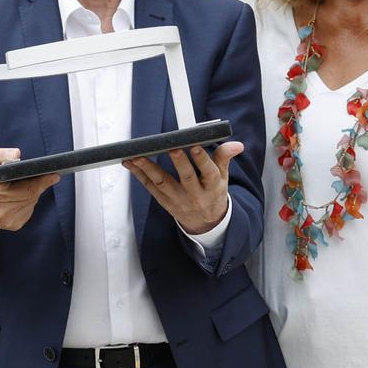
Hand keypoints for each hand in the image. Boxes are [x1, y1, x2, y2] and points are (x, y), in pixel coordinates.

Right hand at [0, 148, 59, 233]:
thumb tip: (17, 154)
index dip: (42, 181)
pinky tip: (19, 194)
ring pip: (32, 202)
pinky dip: (27, 200)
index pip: (26, 189)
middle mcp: (2, 211)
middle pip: (32, 195)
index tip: (54, 174)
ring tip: (22, 183)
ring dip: (32, 192)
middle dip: (38, 184)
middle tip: (42, 174)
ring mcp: (9, 221)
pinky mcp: (13, 225)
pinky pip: (29, 209)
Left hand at [123, 141, 243, 236]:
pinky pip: (150, 188)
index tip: (196, 147)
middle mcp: (195, 194)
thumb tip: (236, 145)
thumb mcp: (222, 177)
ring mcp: (178, 199)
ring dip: (148, 169)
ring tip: (137, 156)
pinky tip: (130, 163)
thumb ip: (224, 158)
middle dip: (179, 163)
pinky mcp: (164, 202)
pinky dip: (139, 175)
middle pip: (186, 178)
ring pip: (163, 184)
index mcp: (212, 186)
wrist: (205, 221)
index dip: (202, 160)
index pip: (209, 173)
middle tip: (172, 148)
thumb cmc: (212, 193)